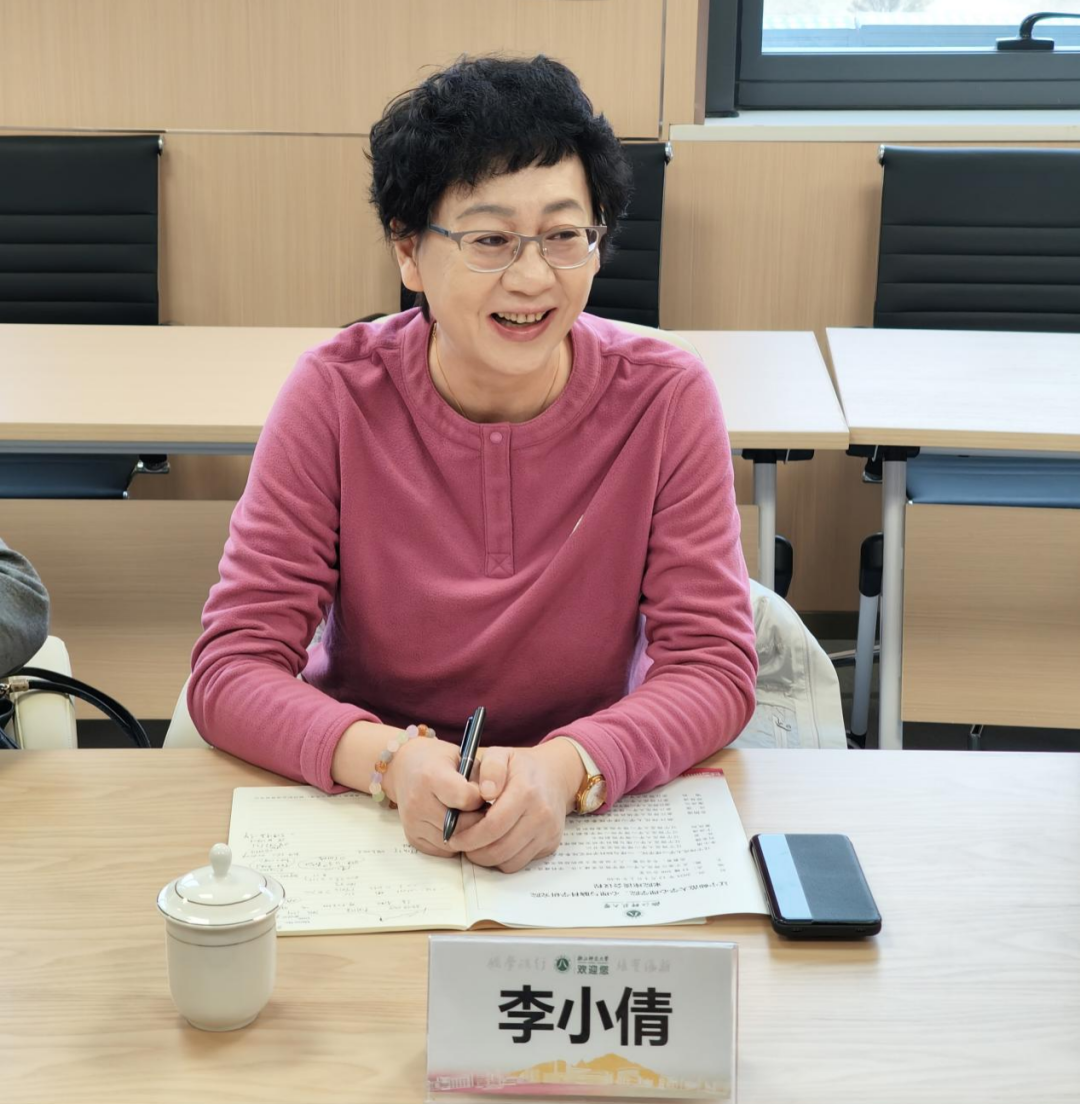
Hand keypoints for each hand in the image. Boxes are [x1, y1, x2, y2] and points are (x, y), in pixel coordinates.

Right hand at [383, 734, 486, 856]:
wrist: (404, 767)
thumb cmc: (437, 760)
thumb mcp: (461, 757)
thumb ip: (478, 778)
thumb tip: (493, 803)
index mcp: (431, 776)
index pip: (464, 798)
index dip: (480, 798)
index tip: (484, 794)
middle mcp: (418, 801)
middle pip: (460, 825)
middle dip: (478, 820)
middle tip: (484, 811)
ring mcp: (413, 822)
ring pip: (453, 842)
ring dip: (468, 834)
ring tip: (471, 817)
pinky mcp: (412, 837)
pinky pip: (443, 850)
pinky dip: (455, 842)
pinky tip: (457, 826)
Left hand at [447, 741, 584, 873]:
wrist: (555, 776)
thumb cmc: (521, 766)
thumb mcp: (501, 755)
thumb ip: (490, 769)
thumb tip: (484, 792)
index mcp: (526, 791)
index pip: (493, 825)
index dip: (470, 836)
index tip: (454, 836)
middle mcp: (540, 815)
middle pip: (500, 849)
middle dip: (474, 851)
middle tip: (460, 844)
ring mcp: (548, 832)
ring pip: (510, 862)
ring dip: (487, 858)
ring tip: (475, 845)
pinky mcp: (550, 844)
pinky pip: (520, 863)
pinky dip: (503, 860)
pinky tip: (494, 845)